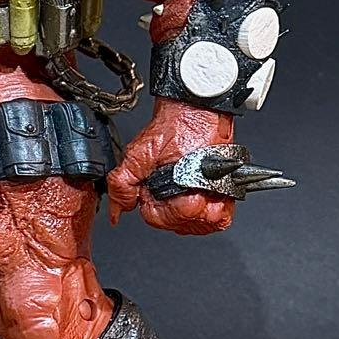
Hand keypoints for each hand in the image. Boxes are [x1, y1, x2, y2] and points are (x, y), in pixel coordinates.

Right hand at [108, 98, 235, 234]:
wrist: (200, 114)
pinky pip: (220, 218)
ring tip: (208, 195)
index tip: (182, 198)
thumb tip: (117, 211)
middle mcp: (173, 196)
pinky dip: (221, 213)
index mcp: (151, 191)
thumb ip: (121, 184)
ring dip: (206, 214)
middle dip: (190, 212)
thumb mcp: (137, 156)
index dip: (170, 213)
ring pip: (199, 224)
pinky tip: (218, 199)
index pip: (156, 219)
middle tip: (196, 193)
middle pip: (179, 224)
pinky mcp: (217, 192)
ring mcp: (196, 195)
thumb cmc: (173, 128)